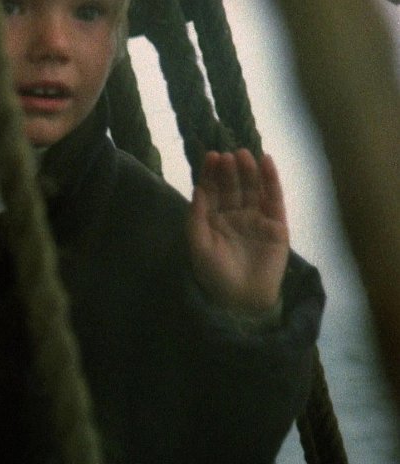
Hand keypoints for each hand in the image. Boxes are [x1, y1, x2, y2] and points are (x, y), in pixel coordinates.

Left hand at [188, 149, 288, 313]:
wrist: (242, 298)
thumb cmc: (215, 274)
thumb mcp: (198, 246)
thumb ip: (196, 218)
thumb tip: (197, 188)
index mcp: (213, 218)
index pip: (212, 190)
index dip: (212, 173)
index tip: (211, 156)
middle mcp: (234, 214)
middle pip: (232, 185)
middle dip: (230, 170)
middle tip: (228, 154)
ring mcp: (256, 217)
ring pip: (252, 188)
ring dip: (249, 170)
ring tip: (244, 154)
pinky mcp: (277, 223)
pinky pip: (274, 197)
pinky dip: (271, 179)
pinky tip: (267, 162)